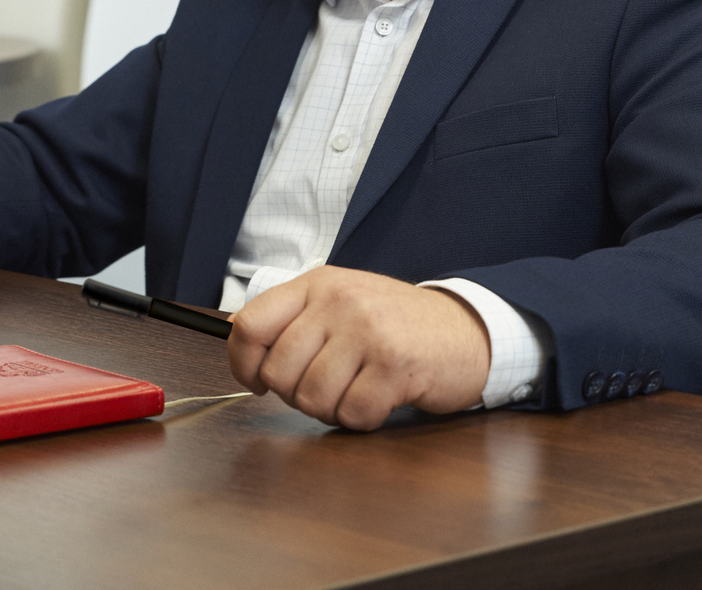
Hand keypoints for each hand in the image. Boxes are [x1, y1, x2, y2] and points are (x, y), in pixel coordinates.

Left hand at [227, 267, 490, 430]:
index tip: (258, 380)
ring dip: (333, 408)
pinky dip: (364, 418)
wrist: (466, 329)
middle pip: (279, 372)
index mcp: (319, 283)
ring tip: (358, 388)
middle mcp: (340, 300)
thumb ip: (295, 319)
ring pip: (312, 398)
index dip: (243, 363)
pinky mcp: (395, 363)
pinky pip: (352, 414)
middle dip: (298, 394)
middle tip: (330, 384)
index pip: (250, 324)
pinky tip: (382, 397)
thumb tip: (235, 340)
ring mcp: (368, 330)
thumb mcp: (342, 304)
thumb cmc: (397, 324)